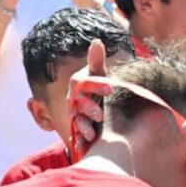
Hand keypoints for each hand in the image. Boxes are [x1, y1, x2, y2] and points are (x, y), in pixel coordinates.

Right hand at [67, 40, 110, 157]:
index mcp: (80, 84)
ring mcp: (76, 114)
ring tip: (92, 132)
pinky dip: (79, 139)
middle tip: (100, 114)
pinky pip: (76, 133)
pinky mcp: (79, 128)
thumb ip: (97, 61)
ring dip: (83, 125)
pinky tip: (83, 145)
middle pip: (78, 102)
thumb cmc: (100, 88)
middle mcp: (75, 99)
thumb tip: (96, 41)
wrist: (99, 107)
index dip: (96, 84)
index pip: (83, 82)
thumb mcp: (100, 75)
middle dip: (89, 107)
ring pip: (76, 119)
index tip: (110, 88)